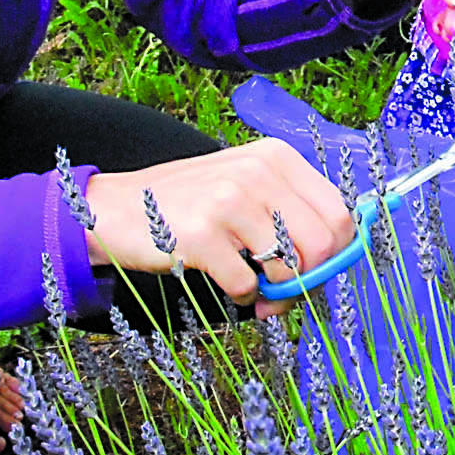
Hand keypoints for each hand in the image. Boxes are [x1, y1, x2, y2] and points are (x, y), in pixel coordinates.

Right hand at [84, 140, 354, 314]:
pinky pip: (247, 286)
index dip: (335, 252)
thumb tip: (337, 258)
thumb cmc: (189, 204)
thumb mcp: (244, 186)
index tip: (315, 269)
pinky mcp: (202, 235)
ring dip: (275, 291)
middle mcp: (257, 172)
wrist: (116, 208)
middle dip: (310, 278)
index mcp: (276, 157)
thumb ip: (290, 212)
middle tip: (286, 289)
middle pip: (323, 243)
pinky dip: (243, 297)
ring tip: (253, 286)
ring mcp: (229, 201)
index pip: (339, 213)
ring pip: (289, 268)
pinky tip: (225, 282)